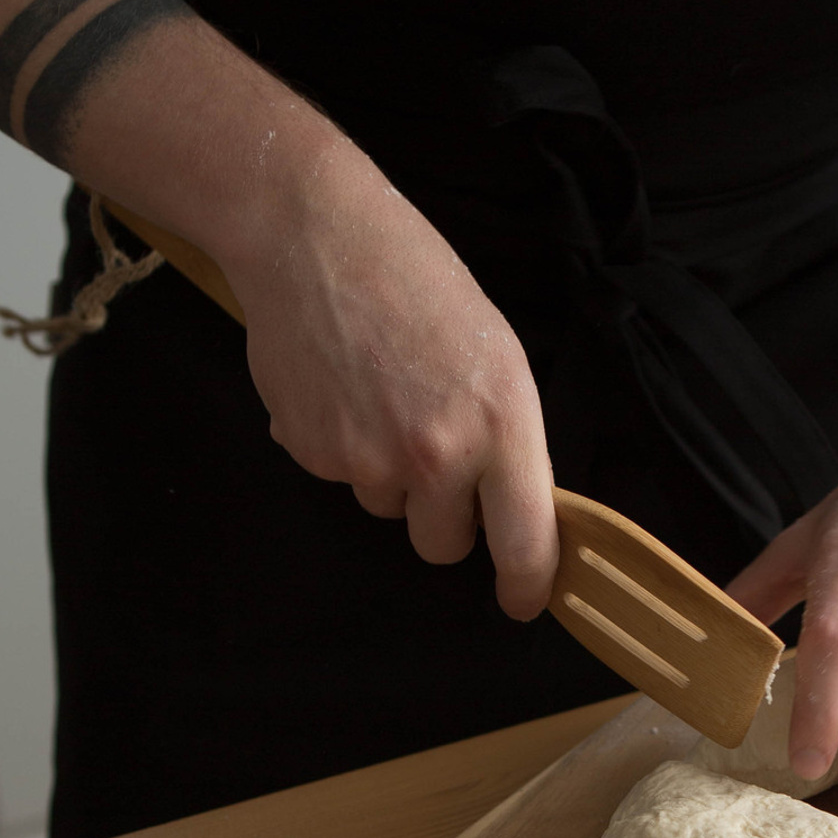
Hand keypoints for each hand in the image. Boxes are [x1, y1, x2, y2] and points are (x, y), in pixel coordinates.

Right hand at [219, 138, 558, 619]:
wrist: (313, 236)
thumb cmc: (416, 283)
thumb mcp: (498, 358)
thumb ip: (508, 441)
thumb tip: (516, 512)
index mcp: (502, 427)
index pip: (524, 543)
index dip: (526, 585)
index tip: (522, 600)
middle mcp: (437, 455)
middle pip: (444, 546)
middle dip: (441, 518)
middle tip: (433, 454)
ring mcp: (369, 460)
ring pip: (388, 509)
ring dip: (388, 474)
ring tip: (381, 395)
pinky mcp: (311, 454)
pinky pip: (339, 478)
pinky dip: (341, 446)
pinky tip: (341, 387)